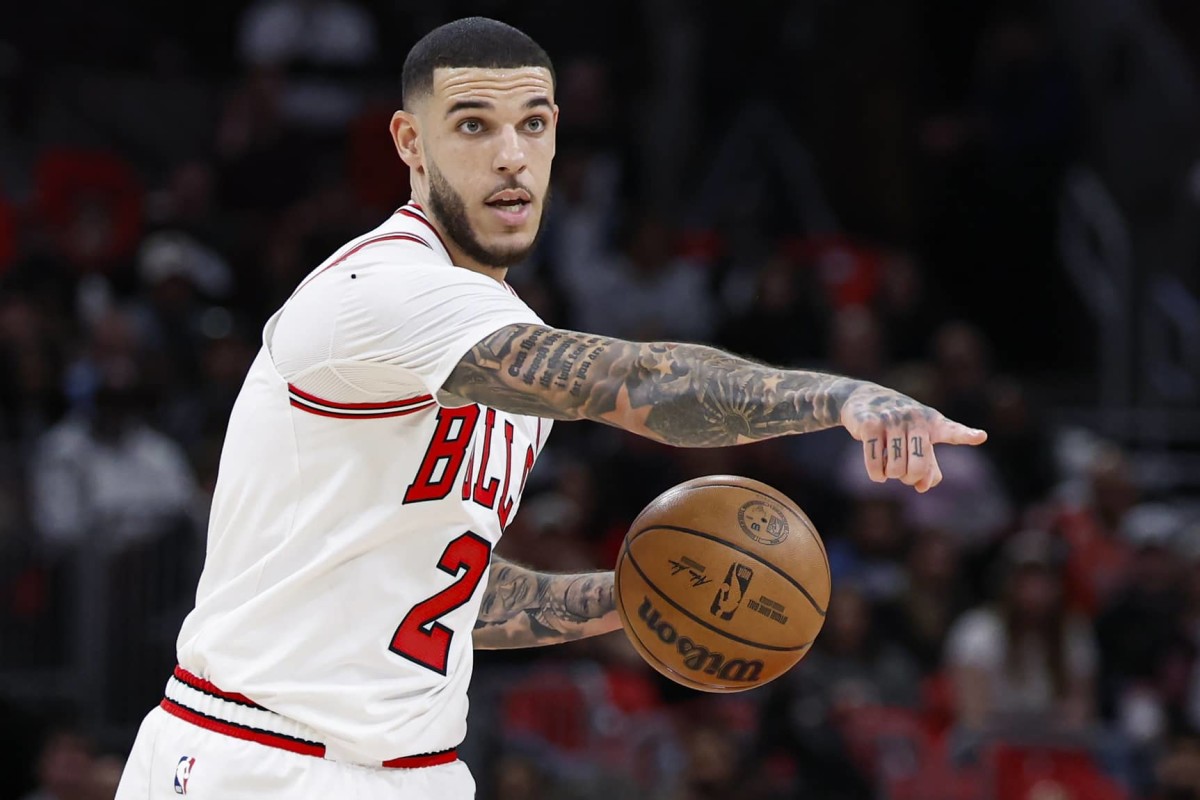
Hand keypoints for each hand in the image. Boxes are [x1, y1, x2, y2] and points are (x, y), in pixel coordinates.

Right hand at [839, 384, 986, 492]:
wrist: (865, 399)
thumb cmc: (898, 425)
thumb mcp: (918, 441)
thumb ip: (928, 466)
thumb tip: (923, 486)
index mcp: (933, 422)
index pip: (951, 431)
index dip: (966, 435)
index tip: (980, 436)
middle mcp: (914, 418)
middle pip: (918, 467)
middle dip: (909, 478)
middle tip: (904, 474)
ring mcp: (891, 419)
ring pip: (895, 468)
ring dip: (891, 476)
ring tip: (888, 467)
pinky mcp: (869, 424)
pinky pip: (875, 463)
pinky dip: (877, 475)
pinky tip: (878, 474)